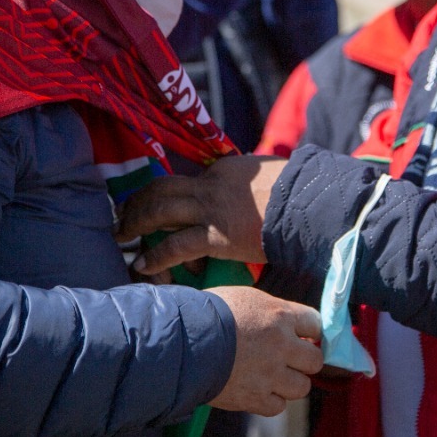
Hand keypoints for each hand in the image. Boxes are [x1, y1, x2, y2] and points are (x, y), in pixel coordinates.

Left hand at [117, 154, 288, 273]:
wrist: (313, 207)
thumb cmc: (298, 194)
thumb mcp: (268, 177)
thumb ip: (248, 182)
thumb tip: (246, 188)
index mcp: (224, 170)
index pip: (184, 179)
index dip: (162, 192)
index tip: (150, 204)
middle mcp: (212, 185)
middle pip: (162, 189)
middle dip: (137, 203)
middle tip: (123, 217)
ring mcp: (213, 210)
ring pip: (160, 211)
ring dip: (136, 223)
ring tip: (124, 237)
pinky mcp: (218, 236)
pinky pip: (176, 245)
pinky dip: (155, 256)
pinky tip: (143, 265)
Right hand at [205, 285, 322, 415]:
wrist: (182, 342)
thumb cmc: (210, 313)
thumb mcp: (246, 298)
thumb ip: (273, 311)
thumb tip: (289, 321)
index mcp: (281, 316)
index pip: (316, 324)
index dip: (309, 331)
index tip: (302, 336)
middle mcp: (282, 346)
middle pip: (315, 360)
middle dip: (304, 360)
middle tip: (290, 359)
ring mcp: (270, 375)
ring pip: (302, 387)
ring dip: (290, 382)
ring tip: (273, 376)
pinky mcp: (255, 398)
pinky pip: (278, 406)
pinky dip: (270, 400)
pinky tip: (258, 389)